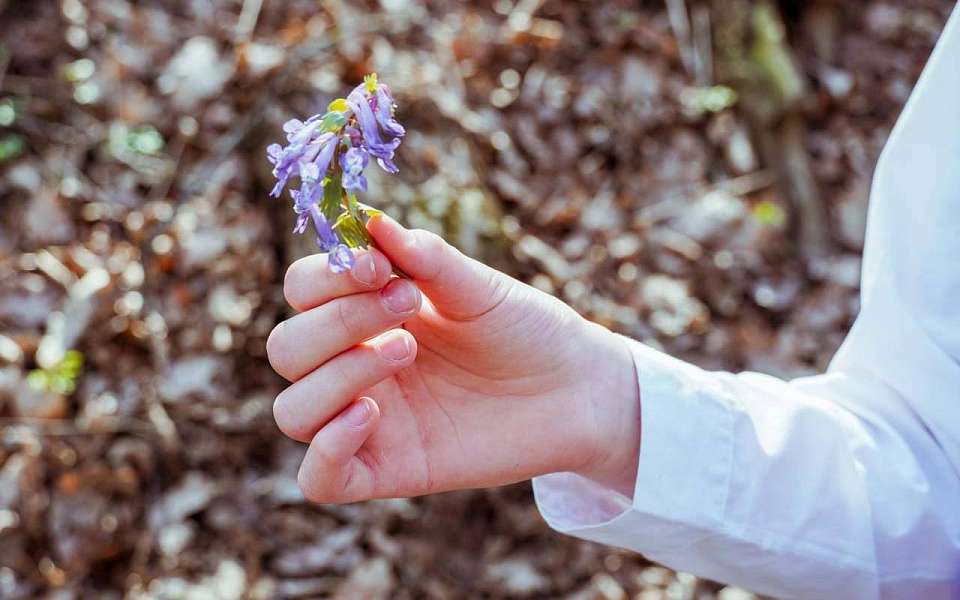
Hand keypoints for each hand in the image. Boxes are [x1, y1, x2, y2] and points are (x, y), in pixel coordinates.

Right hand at [266, 215, 639, 502]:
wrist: (576, 389)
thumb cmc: (525, 330)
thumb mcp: (477, 287)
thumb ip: (424, 256)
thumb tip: (368, 219)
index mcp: (367, 314)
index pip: (302, 292)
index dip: (324, 277)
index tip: (377, 267)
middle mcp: (355, 366)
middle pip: (287, 349)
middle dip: (336, 322)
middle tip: (405, 305)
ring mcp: (368, 421)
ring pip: (293, 412)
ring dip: (335, 376)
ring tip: (406, 351)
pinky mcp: (388, 470)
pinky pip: (321, 479)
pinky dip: (327, 450)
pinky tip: (370, 414)